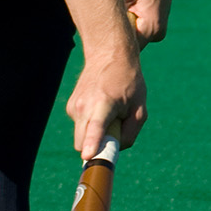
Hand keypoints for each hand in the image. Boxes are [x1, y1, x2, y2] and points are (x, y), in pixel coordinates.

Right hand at [66, 27, 146, 158]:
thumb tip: (114, 150)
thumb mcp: (140, 108)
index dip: (92, 143)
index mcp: (103, 104)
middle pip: (82, 145)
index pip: (95, 128)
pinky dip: (91, 125)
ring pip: (81, 138)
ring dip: (95, 135)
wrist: (109, 54)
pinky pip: (81, 127)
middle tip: (115, 129)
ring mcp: (74, 107)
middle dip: (97, 147)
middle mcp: (84, 106)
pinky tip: (101, 107)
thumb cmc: (129, 82)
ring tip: (110, 113)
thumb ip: (130, 133)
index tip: (87, 156)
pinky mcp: (70, 107)